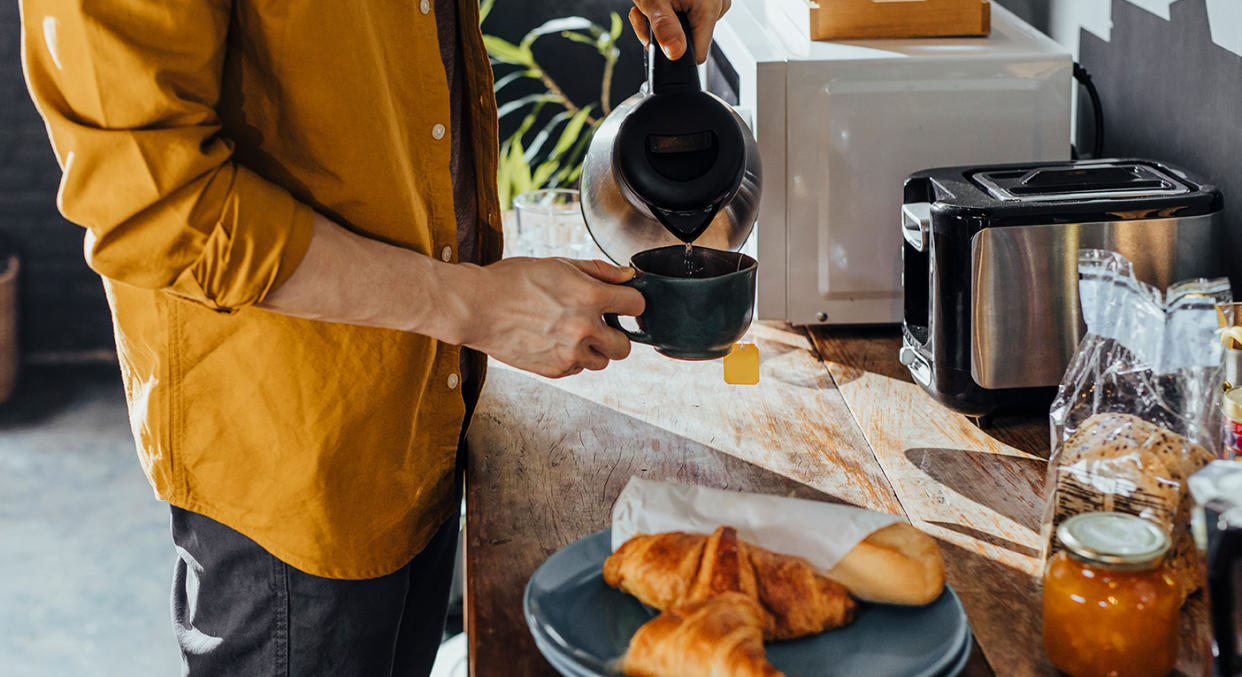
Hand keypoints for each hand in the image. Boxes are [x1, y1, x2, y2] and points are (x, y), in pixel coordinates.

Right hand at [456, 258, 645, 377]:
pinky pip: (576, 370)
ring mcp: (569, 354)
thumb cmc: (512, 281)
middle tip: (600, 324)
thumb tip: (628, 276)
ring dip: (593, 349)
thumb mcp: (559, 264)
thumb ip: (599, 271)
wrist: (476, 307)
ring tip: (570, 332)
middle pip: (625, 346)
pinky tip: (552, 341)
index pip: (636, 305)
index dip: (631, 302)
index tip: (623, 303)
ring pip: (601, 361)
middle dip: (616, 334)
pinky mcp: (554, 371)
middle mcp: (584, 329)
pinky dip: (571, 359)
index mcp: (590, 297)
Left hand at [629, 0, 731, 64]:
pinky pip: (693, 13)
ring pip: (690, 28)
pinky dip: (675, 9)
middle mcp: (719, 5)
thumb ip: (664, 28)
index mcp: (709, 8)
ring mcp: (716, 0)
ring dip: (667, 22)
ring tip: (654, 2)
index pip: (697, 54)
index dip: (674, 53)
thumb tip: (675, 53)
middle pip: (690, 40)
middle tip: (646, 15)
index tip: (655, 38)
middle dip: (664, 33)